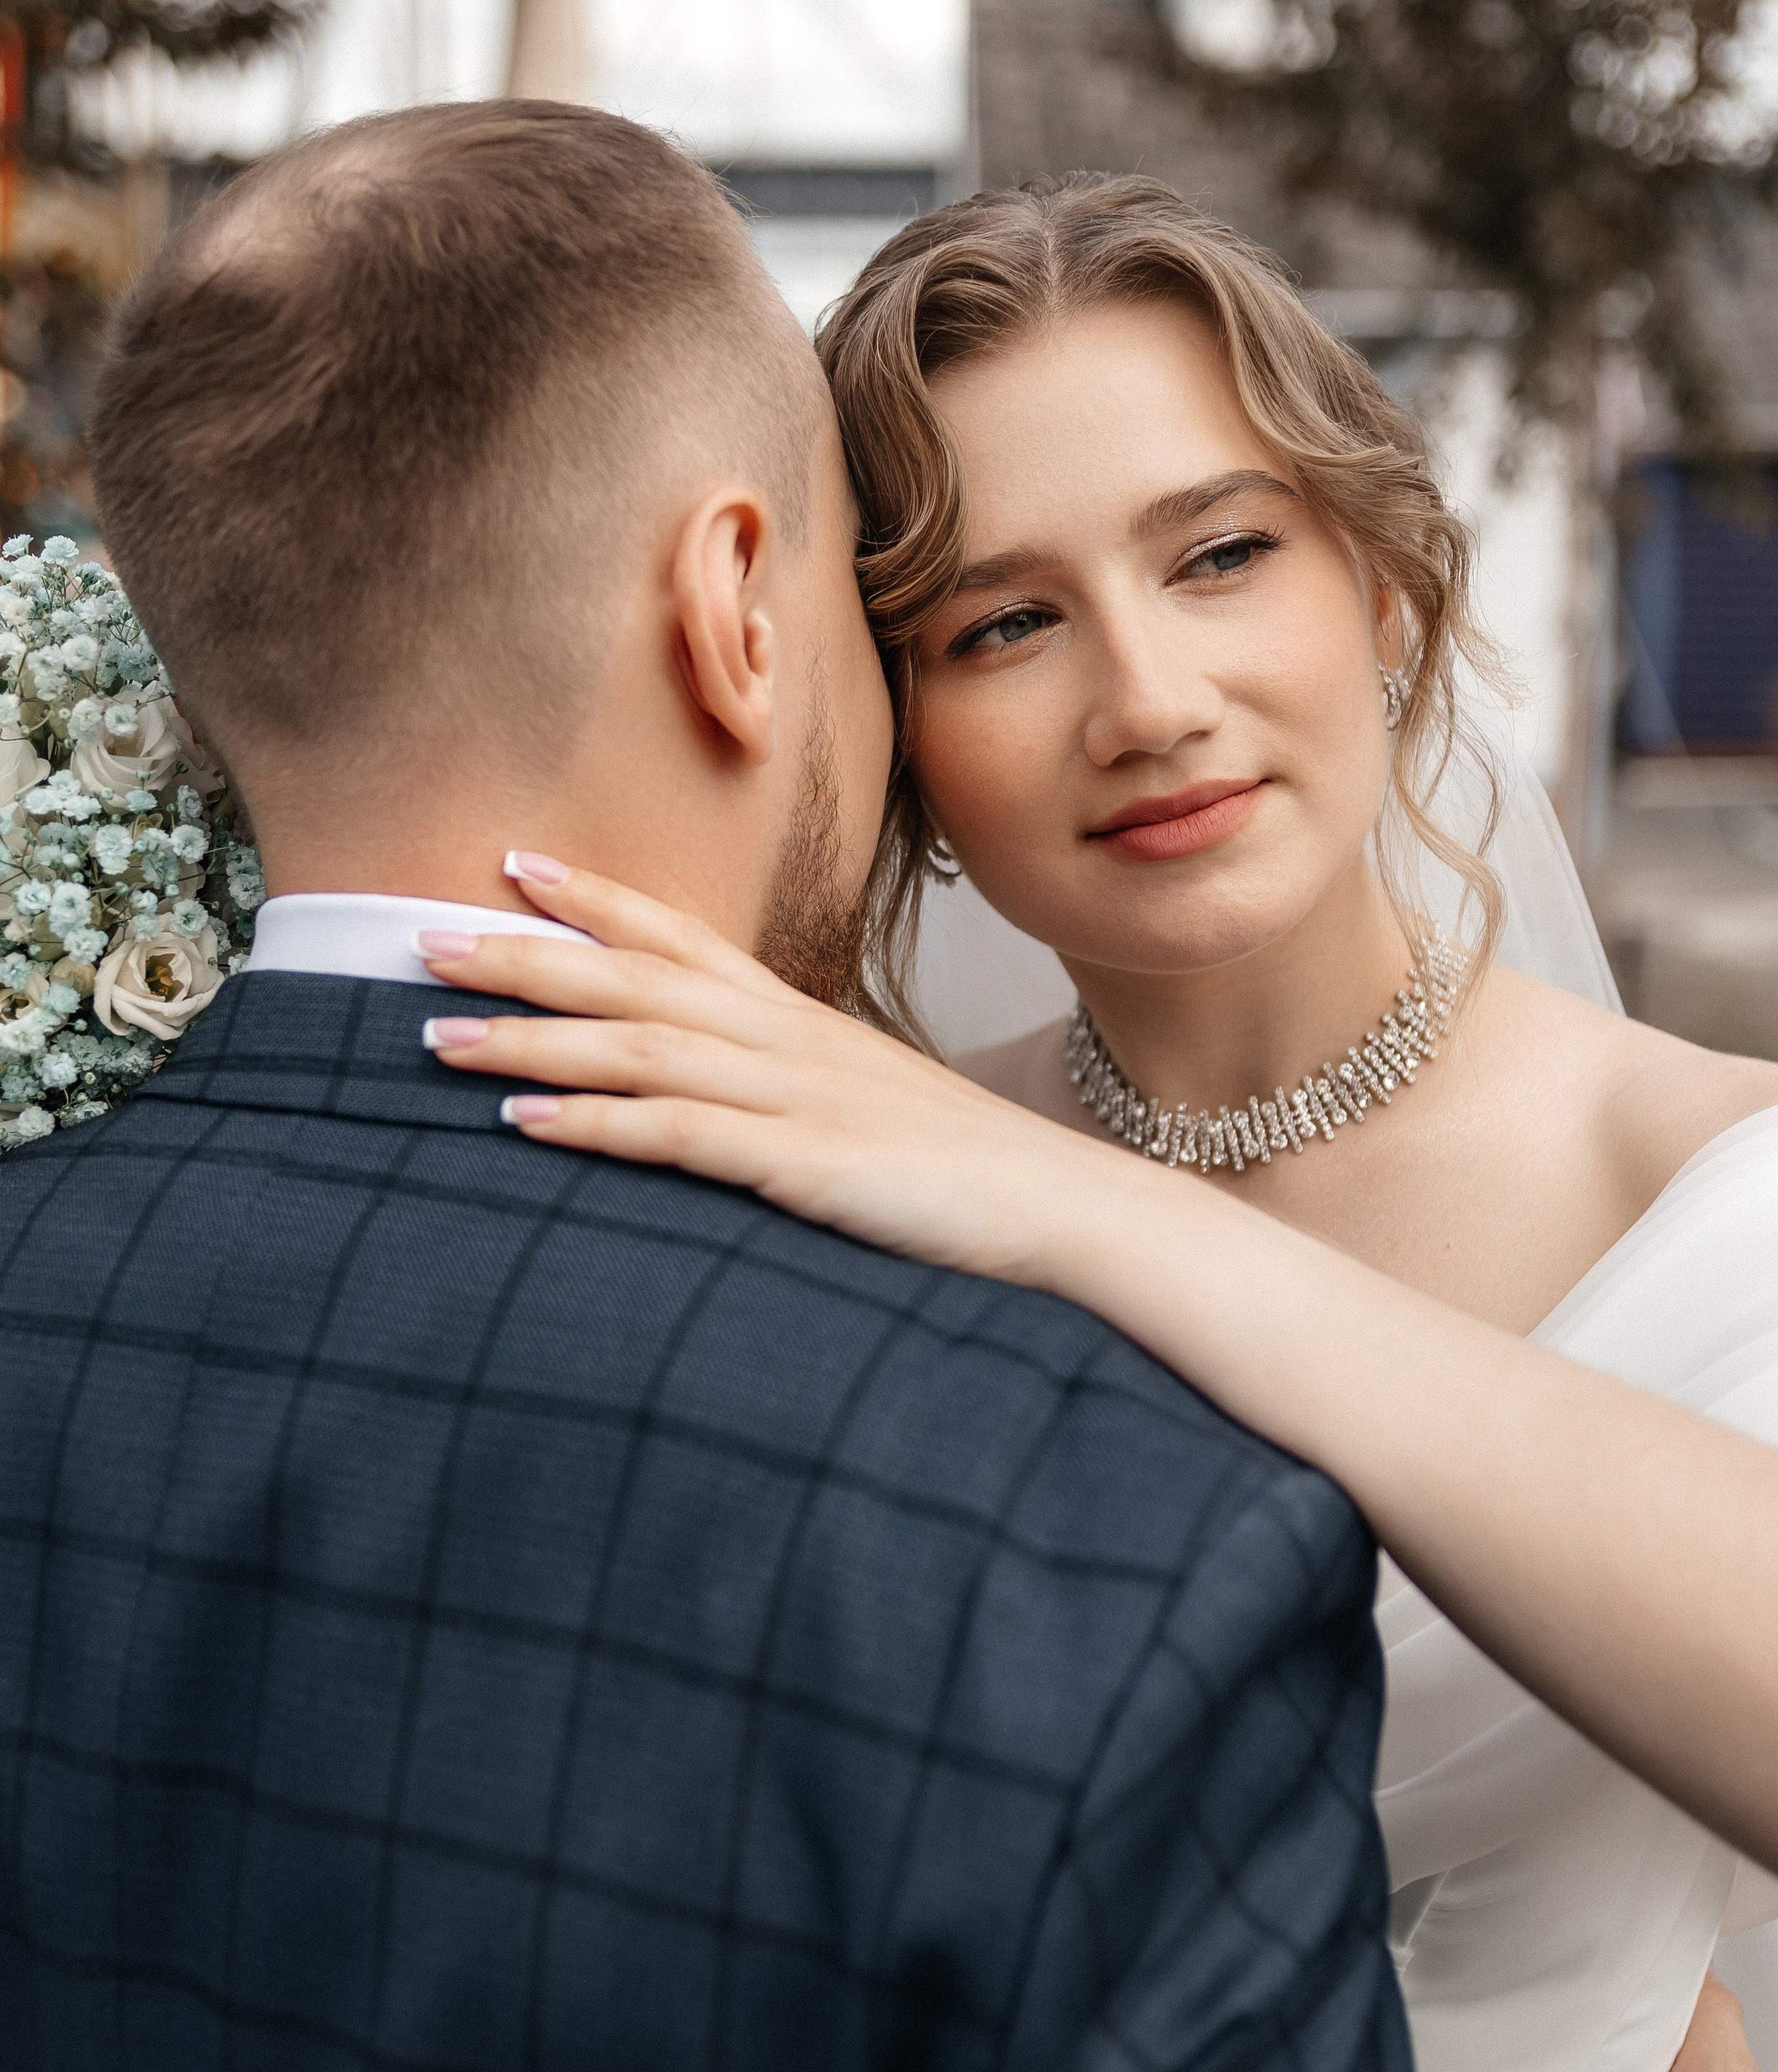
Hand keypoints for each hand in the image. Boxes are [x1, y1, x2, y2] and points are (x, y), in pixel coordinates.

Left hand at [415, 856, 1142, 1285]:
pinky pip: (677, 1136)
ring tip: (433, 1037)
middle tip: (420, 937)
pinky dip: (592, 1126)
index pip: (684, 937)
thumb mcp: (868, 1106)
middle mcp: (786, 1042)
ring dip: (530, 1041)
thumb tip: (730, 1094)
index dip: (597, 899)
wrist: (1062, 1209)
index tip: (514, 863)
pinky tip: (523, 1126)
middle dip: (523, 957)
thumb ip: (793, 1088)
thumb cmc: (963, 1170)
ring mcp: (793, 1100)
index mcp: (801, 1023)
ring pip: (637, 1048)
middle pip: (634, 981)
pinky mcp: (801, 1165)